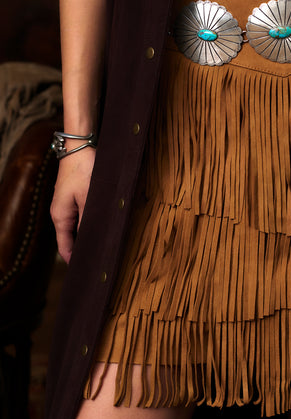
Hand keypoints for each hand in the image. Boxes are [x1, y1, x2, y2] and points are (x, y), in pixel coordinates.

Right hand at [50, 147, 95, 262]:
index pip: (65, 246)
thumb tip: (90, 240)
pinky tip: (100, 227)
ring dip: (86, 236)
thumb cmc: (84, 171)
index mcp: (60, 216)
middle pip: (70, 238)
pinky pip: (79, 217)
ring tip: (101, 248)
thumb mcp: (89, 198)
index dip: (74, 260)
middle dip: (82, 250)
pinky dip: (87, 224)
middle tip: (98, 261)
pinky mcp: (73, 197)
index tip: (85, 271)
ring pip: (76, 227)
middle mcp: (60, 213)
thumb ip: (88, 221)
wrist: (79, 148)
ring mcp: (66, 205)